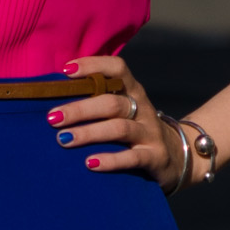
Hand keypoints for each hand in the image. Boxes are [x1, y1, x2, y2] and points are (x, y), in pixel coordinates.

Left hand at [45, 57, 187, 192]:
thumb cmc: (135, 131)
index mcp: (133, 92)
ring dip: (89, 133)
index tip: (66, 71)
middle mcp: (143, 109)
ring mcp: (150, 133)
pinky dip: (110, 160)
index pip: (118, 69)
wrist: (177, 157)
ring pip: (119, 129)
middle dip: (80, 109)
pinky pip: (132, 157)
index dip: (93, 66)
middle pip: (112, 103)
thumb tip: (54, 100)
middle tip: (52, 118)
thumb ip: (98, 101)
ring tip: (64, 139)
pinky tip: (90, 164)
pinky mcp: (155, 158)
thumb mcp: (123, 111)